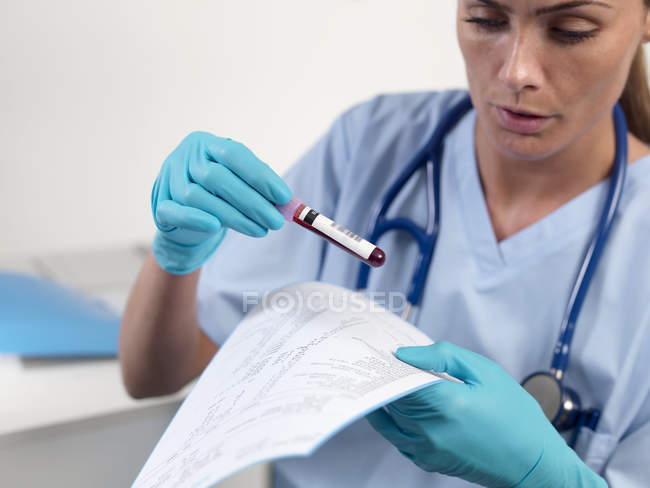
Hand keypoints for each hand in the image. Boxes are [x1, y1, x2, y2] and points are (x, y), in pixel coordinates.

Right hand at [151, 132, 291, 273]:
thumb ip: (258, 187)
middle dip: (252, 201)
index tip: (284, 197)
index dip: (260, 176)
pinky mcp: (160, 204)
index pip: (234, 154)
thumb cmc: (216, 192)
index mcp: (206, 144)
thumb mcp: (236, 181)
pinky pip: (177, 212)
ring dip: (234, 217)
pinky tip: (215, 227)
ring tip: (261, 230)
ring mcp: (169, 179)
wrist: (183, 214)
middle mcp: (185, 156)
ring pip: (199, 197)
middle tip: (276, 220)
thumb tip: (287, 202)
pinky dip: (196, 218)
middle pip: (218, 177)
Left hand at [366, 342, 605, 487]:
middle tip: (382, 358)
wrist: (534, 464)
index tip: (385, 349)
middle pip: (392, 396)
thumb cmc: (515, 416)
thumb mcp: (486, 372)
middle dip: (386, 376)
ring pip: (389, 417)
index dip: (389, 362)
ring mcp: (426, 449)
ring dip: (386, 397)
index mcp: (446, 404)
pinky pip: (396, 437)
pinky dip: (391, 419)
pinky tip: (395, 403)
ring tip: (387, 376)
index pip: (399, 378)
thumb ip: (444, 356)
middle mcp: (430, 430)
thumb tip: (406, 354)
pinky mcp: (427, 461)